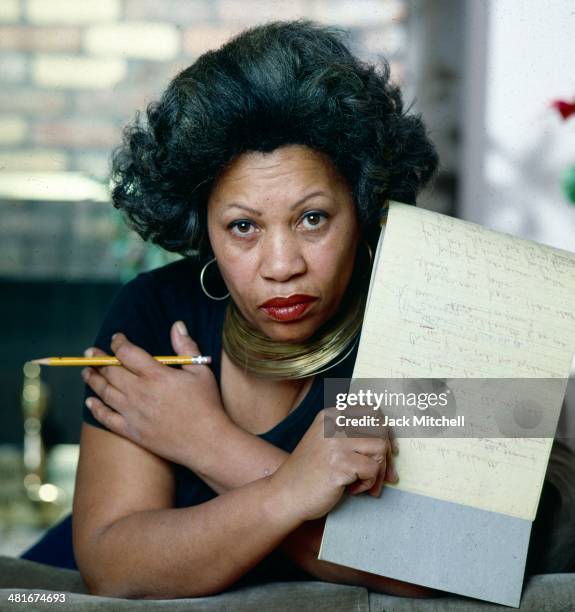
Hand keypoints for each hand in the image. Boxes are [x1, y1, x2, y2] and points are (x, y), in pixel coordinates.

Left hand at [83, 321, 231, 472]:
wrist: (206, 442)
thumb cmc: (207, 404)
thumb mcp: (201, 371)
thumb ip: (186, 347)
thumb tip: (177, 324)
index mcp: (156, 375)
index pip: (127, 353)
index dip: (119, 343)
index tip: (116, 338)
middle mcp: (139, 392)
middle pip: (111, 372)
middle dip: (99, 359)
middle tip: (90, 353)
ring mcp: (133, 413)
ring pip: (105, 392)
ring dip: (93, 380)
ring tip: (86, 371)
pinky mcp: (132, 431)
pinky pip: (106, 418)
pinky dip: (96, 408)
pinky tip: (89, 402)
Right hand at [268, 408, 397, 523]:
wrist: (286, 494)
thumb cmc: (311, 471)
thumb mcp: (327, 440)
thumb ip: (351, 433)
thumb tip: (392, 441)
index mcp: (331, 414)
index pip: (372, 409)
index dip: (385, 429)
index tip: (388, 449)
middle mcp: (334, 423)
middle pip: (380, 428)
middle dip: (387, 453)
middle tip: (384, 474)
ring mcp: (335, 442)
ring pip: (380, 448)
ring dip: (379, 470)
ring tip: (365, 482)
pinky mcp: (339, 464)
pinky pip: (372, 470)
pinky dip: (369, 483)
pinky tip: (353, 489)